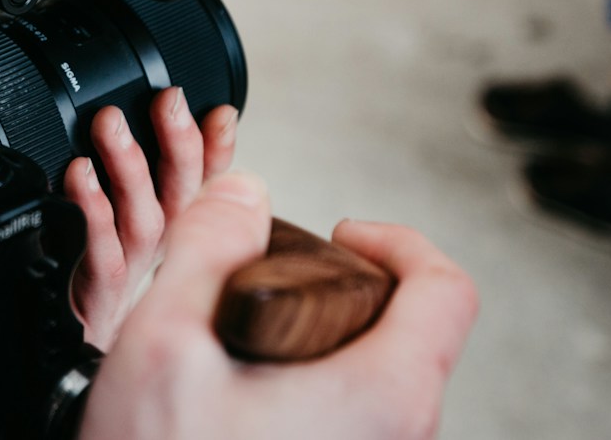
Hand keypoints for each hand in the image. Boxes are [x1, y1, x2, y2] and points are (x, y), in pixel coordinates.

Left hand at [63, 90, 237, 350]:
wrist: (73, 369)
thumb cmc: (98, 303)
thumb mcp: (130, 238)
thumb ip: (148, 189)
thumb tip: (173, 133)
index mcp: (172, 241)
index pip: (205, 190)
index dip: (217, 152)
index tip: (221, 114)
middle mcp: (157, 259)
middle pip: (182, 201)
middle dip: (181, 146)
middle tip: (170, 102)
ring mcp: (129, 279)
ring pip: (142, 221)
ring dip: (130, 167)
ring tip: (111, 124)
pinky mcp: (95, 299)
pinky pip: (97, 253)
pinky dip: (93, 212)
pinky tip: (81, 178)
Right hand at [80, 173, 477, 439]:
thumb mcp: (163, 340)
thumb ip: (206, 246)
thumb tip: (243, 194)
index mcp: (383, 398)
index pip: (447, 289)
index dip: (395, 240)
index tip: (336, 233)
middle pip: (412, 333)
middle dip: (337, 292)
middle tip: (267, 292)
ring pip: (381, 384)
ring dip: (319, 348)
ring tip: (239, 355)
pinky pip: (355, 425)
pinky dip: (312, 394)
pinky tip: (237, 404)